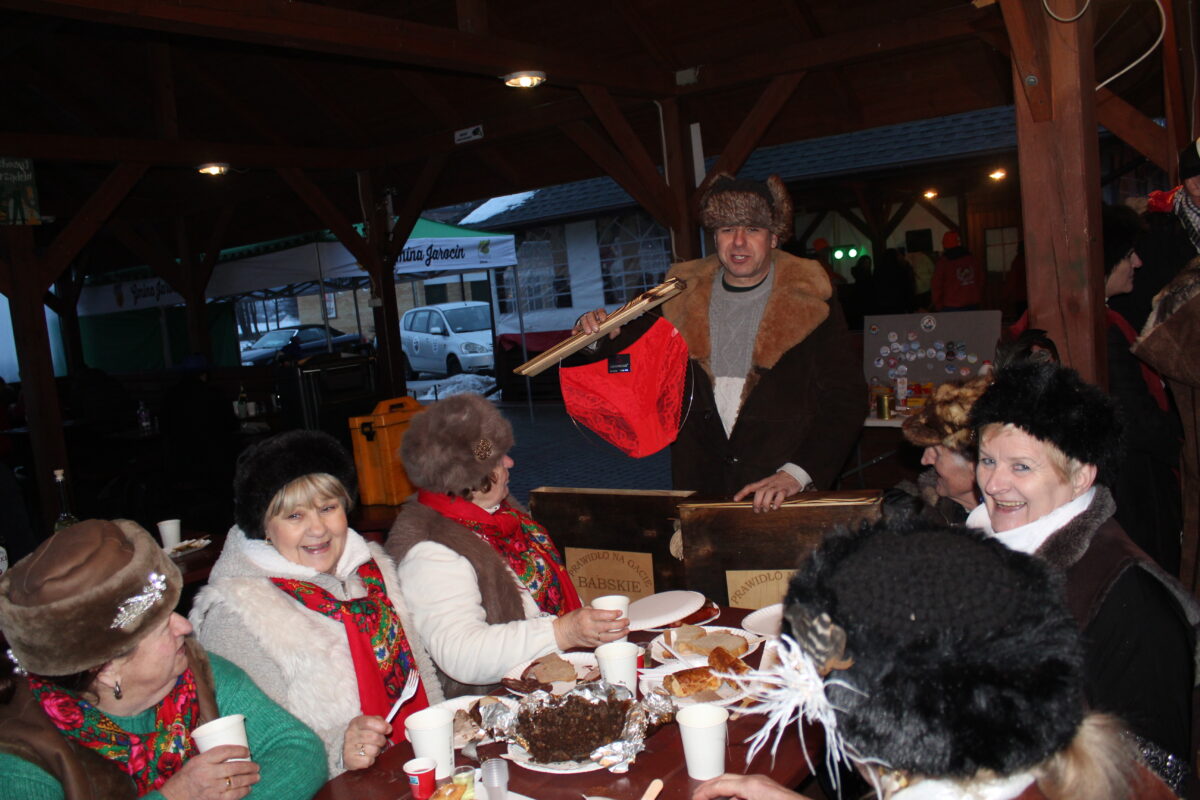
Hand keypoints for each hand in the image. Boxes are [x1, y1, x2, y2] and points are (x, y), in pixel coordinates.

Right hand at [158, 746, 259, 799]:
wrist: (174, 796)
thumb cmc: (187, 776)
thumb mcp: (196, 761)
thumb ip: (212, 757)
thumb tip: (234, 752)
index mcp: (202, 761)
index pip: (224, 752)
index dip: (238, 750)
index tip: (247, 751)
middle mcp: (207, 774)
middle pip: (233, 768)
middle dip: (249, 767)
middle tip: (257, 766)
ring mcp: (211, 788)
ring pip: (235, 782)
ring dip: (249, 779)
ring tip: (256, 776)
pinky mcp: (213, 799)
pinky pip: (232, 796)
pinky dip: (242, 792)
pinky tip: (248, 788)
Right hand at [342, 714, 391, 770]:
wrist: (348, 751)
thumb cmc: (363, 735)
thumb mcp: (370, 724)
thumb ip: (380, 722)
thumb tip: (388, 728)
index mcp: (355, 723)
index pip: (369, 722)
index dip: (382, 726)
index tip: (388, 730)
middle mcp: (350, 734)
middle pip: (374, 737)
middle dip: (382, 740)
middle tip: (380, 742)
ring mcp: (348, 748)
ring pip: (373, 750)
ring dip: (377, 751)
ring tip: (372, 749)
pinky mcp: (350, 761)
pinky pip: (368, 761)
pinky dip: (371, 760)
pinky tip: (367, 756)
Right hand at [553, 608, 628, 648]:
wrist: (563, 633)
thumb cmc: (572, 619)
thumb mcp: (581, 610)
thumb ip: (593, 610)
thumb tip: (606, 609)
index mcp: (587, 616)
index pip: (604, 615)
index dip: (614, 614)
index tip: (620, 612)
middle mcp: (589, 627)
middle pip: (608, 626)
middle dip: (620, 624)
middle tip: (626, 621)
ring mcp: (590, 637)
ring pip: (608, 637)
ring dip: (619, 634)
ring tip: (626, 630)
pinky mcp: (591, 644)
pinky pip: (604, 643)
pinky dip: (612, 640)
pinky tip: (618, 637)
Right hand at [572, 309, 620, 338]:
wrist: (598, 333)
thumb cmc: (606, 328)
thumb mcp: (612, 329)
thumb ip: (615, 330)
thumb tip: (612, 336)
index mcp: (600, 314)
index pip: (600, 311)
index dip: (601, 314)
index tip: (603, 320)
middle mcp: (592, 315)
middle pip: (590, 315)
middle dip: (593, 322)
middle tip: (596, 330)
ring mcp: (585, 320)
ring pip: (583, 319)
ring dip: (585, 325)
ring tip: (588, 333)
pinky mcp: (579, 326)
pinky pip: (576, 327)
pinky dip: (575, 329)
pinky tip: (574, 333)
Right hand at [692, 773, 809, 799]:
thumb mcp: (749, 798)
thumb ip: (734, 799)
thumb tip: (716, 795)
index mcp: (751, 785)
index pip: (720, 784)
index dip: (704, 791)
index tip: (694, 798)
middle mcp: (757, 781)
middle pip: (726, 779)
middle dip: (710, 787)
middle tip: (697, 796)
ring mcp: (764, 784)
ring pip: (736, 784)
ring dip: (722, 791)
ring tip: (710, 798)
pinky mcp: (769, 790)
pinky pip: (746, 789)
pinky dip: (734, 794)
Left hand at [733, 471, 802, 511]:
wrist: (794, 474)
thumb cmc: (780, 481)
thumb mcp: (769, 483)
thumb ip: (762, 491)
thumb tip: (755, 502)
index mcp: (763, 483)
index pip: (750, 487)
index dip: (742, 492)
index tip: (735, 499)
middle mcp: (769, 484)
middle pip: (759, 491)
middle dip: (756, 502)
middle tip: (756, 510)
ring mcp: (777, 486)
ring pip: (768, 493)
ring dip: (766, 503)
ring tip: (766, 510)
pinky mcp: (786, 489)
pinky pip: (780, 495)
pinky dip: (777, 502)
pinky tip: (775, 507)